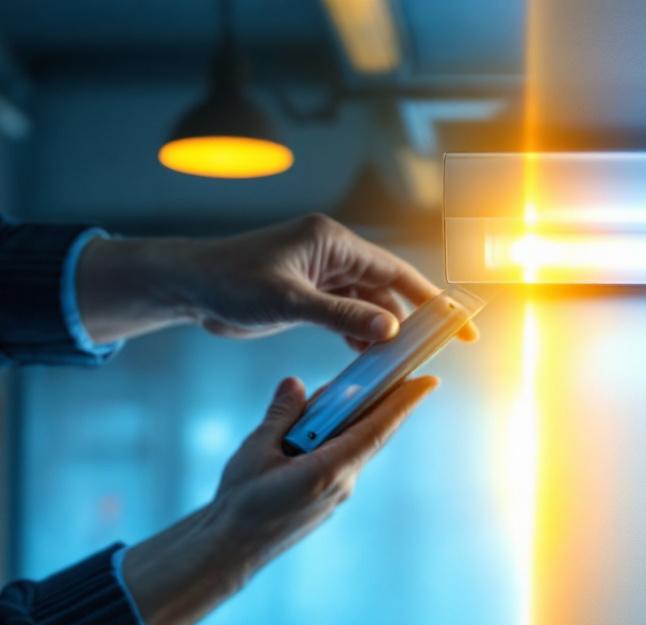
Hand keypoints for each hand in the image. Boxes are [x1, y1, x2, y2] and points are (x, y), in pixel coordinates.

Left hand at [77, 213, 476, 348]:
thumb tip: (390, 327)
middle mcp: (332, 254)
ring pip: (367, 304)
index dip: (430, 299)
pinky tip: (369, 359)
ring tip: (402, 362)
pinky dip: (359, 335)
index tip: (457, 322)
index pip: (394, 271)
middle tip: (436, 350)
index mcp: (332, 242)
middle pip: (387, 288)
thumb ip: (341, 315)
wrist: (188, 286)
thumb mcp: (288, 301)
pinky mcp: (308, 295)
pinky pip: (346, 315)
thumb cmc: (230, 282)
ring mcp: (321, 275)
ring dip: (383, 331)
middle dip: (411, 318)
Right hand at [122, 373, 437, 624]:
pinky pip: (340, 459)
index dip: (404, 403)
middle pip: (370, 432)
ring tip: (331, 394)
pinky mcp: (326, 499)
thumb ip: (281, 415)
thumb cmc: (241, 503)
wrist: (230, 550)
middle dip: (378, 400)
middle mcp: (343, 483)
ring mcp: (337, 493)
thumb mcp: (256, 450)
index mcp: (330, 470)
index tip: (428, 382)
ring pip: (353, 445)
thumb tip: (295, 384)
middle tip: (383, 370)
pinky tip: (314, 425)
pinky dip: (335, 437)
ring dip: (347, 418)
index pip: (378, 428)